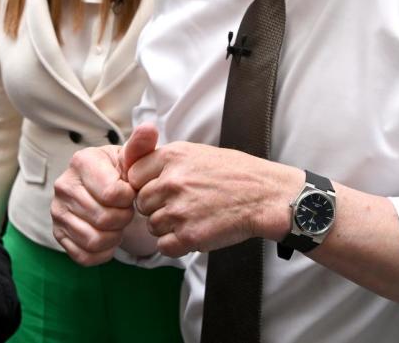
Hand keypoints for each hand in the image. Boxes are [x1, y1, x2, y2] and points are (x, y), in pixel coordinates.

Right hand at [51, 123, 157, 265]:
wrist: (104, 187)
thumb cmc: (121, 172)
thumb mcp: (131, 159)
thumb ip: (140, 146)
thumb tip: (149, 128)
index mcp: (81, 162)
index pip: (112, 194)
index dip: (129, 199)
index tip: (130, 192)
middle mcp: (64, 185)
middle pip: (104, 219)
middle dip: (123, 218)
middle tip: (126, 210)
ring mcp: (57, 211)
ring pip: (94, 240)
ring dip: (114, 237)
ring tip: (118, 224)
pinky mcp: (58, 233)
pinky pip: (83, 256)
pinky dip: (102, 253)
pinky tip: (108, 237)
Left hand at [127, 142, 298, 256]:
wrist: (265, 195)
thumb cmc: (235, 173)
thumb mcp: (197, 152)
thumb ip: (166, 160)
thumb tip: (137, 171)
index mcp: (172, 157)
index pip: (133, 175)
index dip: (144, 185)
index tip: (160, 189)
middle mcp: (171, 181)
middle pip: (141, 203)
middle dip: (156, 207)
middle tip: (182, 205)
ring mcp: (179, 209)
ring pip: (152, 226)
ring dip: (167, 227)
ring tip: (193, 217)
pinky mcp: (189, 235)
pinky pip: (164, 246)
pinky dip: (175, 245)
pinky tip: (194, 233)